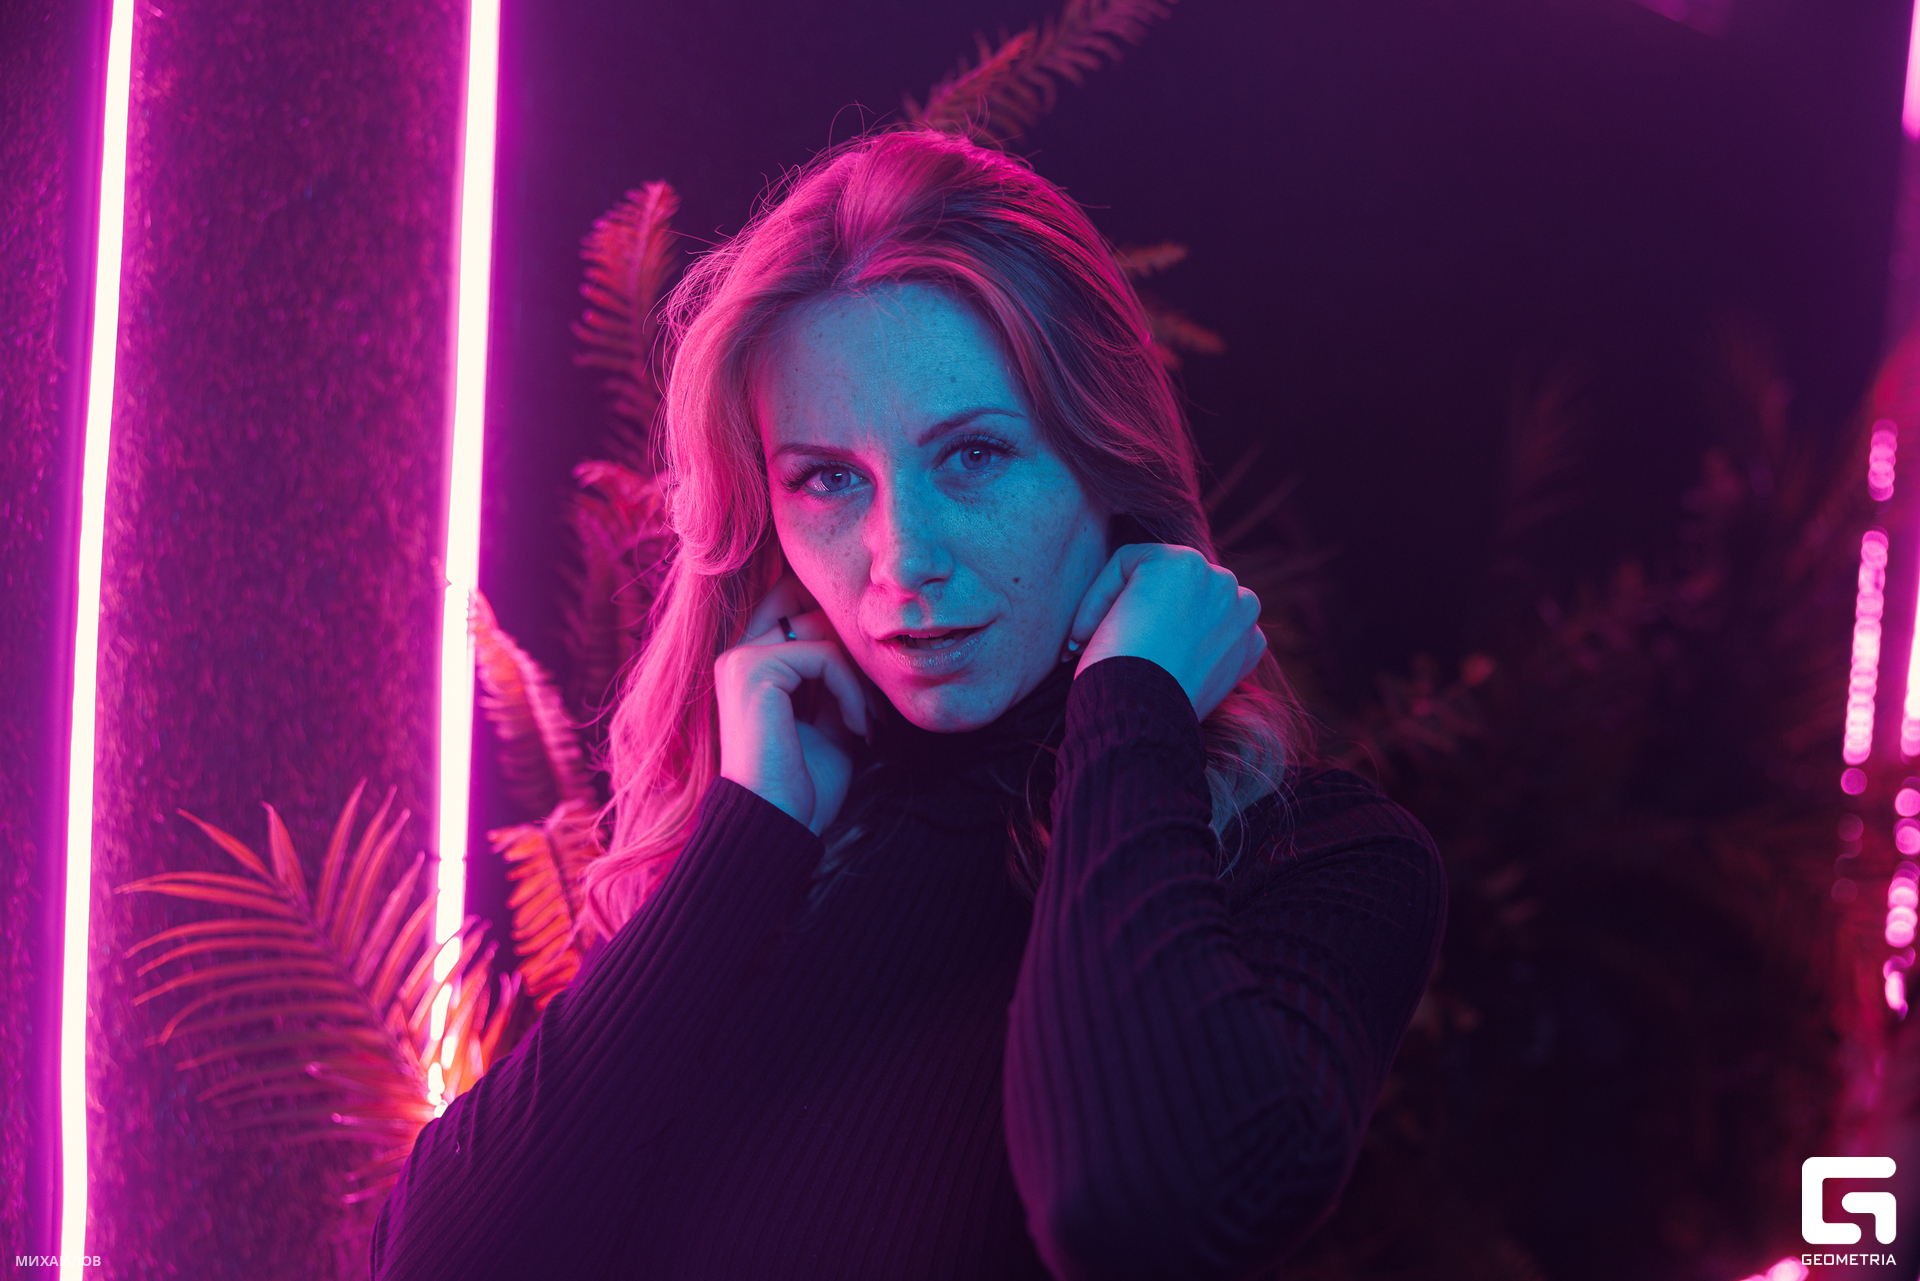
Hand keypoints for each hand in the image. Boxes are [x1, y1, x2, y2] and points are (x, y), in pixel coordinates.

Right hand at [715, 572, 872, 833]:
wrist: (777, 826)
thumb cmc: (803, 785)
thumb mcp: (831, 722)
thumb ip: (838, 680)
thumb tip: (866, 647)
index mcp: (751, 665)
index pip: (794, 604)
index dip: (839, 625)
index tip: (871, 680)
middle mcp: (739, 654)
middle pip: (811, 607)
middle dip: (856, 650)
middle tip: (877, 702)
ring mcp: (741, 659)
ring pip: (823, 629)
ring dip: (860, 676)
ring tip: (870, 721)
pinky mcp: (754, 669)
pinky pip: (825, 656)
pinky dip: (852, 692)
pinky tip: (858, 730)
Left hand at [1067, 543, 1266, 719]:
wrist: (1142, 715)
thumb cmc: (1153, 711)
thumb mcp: (1189, 687)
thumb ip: (1192, 655)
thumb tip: (1160, 639)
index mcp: (1249, 640)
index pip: (1199, 620)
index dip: (1155, 641)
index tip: (1126, 668)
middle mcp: (1243, 605)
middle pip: (1180, 595)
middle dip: (1139, 617)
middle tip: (1099, 651)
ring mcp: (1215, 580)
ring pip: (1152, 577)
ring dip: (1118, 606)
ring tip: (1089, 643)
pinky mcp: (1179, 563)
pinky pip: (1127, 563)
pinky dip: (1099, 593)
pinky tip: (1086, 633)